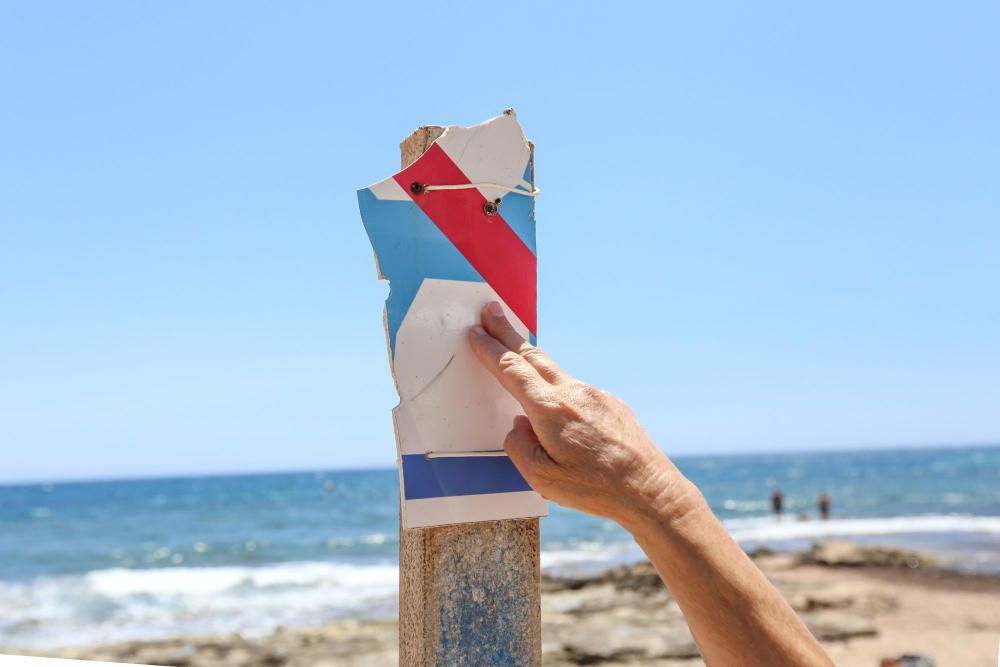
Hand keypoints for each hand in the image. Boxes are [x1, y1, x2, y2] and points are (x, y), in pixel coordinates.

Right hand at [468, 302, 696, 529]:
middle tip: (490, 309)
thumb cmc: (595, 489)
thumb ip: (518, 447)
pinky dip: (557, 385)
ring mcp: (595, 394)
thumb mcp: (541, 479)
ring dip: (531, 357)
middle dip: (507, 332)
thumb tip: (518, 425)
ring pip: (554, 370)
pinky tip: (556, 402)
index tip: (475, 332)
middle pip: (531, 355)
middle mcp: (572, 393)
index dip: (489, 350)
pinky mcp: (611, 402)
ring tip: (515, 350)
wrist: (649, 489)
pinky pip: (575, 389)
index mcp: (550, 409)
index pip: (511, 370)